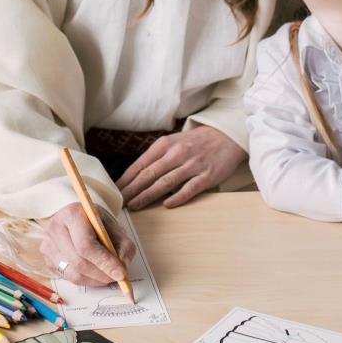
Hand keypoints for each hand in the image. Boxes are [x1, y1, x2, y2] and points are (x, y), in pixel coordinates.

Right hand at [39, 203, 136, 286]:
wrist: (74, 218)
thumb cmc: (94, 222)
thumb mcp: (112, 226)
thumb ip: (123, 245)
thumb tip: (122, 269)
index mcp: (72, 215)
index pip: (85, 245)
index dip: (104, 262)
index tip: (120, 273)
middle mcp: (55, 229)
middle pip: (78, 262)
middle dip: (101, 274)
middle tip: (117, 277)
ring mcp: (48, 246)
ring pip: (73, 274)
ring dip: (95, 280)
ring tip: (107, 275)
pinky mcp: (47, 261)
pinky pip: (68, 279)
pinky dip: (86, 280)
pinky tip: (94, 273)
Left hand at [116, 126, 244, 209]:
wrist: (226, 137)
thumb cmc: (194, 142)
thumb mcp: (173, 143)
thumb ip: (156, 158)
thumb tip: (134, 177)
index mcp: (164, 145)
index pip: (140, 164)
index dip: (126, 179)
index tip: (115, 192)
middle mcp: (176, 153)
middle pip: (149, 174)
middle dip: (132, 190)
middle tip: (120, 203)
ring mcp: (192, 165)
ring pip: (165, 182)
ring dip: (148, 195)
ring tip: (135, 206)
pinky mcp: (207, 176)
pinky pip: (189, 188)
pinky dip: (177, 197)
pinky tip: (166, 205)